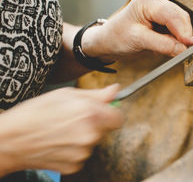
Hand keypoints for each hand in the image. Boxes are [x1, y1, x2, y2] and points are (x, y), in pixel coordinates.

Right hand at [0, 84, 122, 175]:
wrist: (11, 140)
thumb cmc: (35, 113)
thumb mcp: (65, 94)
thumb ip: (96, 95)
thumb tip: (115, 90)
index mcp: (90, 114)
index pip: (118, 118)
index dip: (110, 114)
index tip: (102, 113)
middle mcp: (90, 135)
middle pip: (105, 130)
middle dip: (94, 124)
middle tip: (73, 119)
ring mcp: (83, 153)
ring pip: (92, 142)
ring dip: (83, 137)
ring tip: (61, 131)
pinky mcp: (75, 166)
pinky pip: (82, 155)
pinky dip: (74, 150)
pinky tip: (58, 143)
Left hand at [82, 0, 192, 61]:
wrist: (107, 42)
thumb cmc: (116, 37)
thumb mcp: (138, 41)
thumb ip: (163, 44)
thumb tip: (183, 49)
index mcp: (147, 1)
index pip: (173, 15)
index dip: (183, 31)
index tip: (190, 46)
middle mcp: (156, 1)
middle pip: (180, 17)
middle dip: (184, 35)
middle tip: (186, 52)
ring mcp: (160, 8)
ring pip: (181, 23)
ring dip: (181, 38)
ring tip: (173, 50)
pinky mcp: (163, 18)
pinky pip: (177, 28)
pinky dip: (177, 38)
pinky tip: (169, 46)